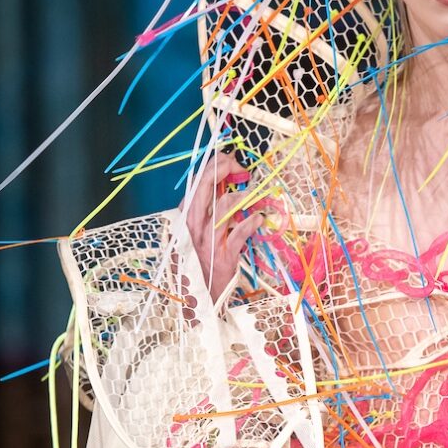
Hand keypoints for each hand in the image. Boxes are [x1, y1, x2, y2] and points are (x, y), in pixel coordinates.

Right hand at [182, 151, 263, 301]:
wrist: (209, 286)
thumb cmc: (211, 249)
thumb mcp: (208, 221)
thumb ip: (215, 198)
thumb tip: (229, 171)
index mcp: (188, 211)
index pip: (197, 178)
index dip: (216, 164)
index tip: (233, 161)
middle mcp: (193, 223)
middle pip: (205, 185)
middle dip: (224, 169)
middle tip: (242, 169)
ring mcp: (207, 239)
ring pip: (224, 206)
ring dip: (243, 198)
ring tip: (254, 198)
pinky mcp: (222, 254)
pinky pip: (239, 232)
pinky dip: (252, 222)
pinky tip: (259, 219)